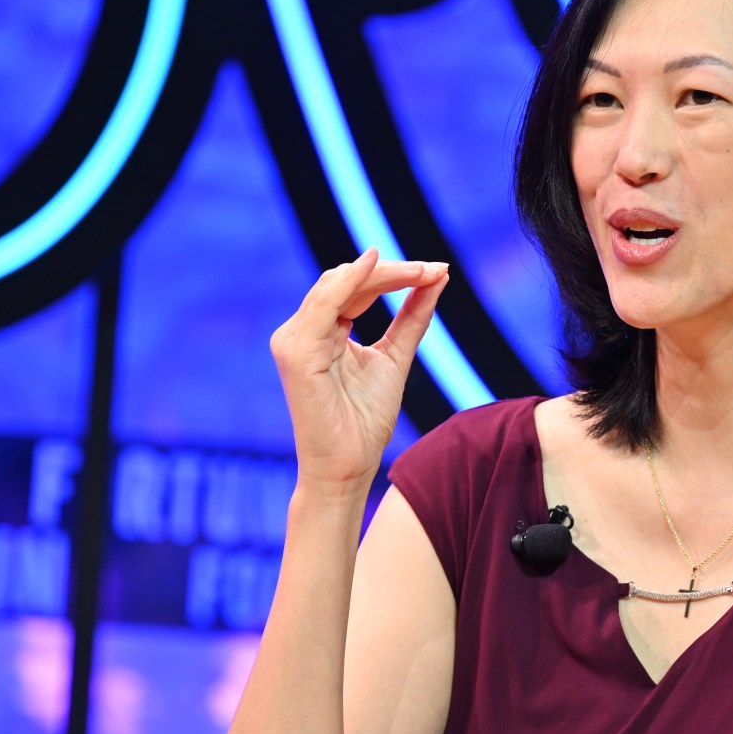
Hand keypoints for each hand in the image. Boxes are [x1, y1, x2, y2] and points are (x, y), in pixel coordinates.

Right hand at [270, 249, 449, 497]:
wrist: (347, 469)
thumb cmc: (364, 422)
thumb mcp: (395, 357)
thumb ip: (412, 317)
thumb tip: (438, 277)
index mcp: (320, 332)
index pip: (356, 288)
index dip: (396, 275)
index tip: (438, 271)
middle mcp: (300, 331)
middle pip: (346, 281)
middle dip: (394, 271)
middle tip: (434, 269)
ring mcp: (294, 340)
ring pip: (337, 285)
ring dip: (383, 273)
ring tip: (422, 270)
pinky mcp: (296, 352)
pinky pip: (325, 304)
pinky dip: (351, 281)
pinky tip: (376, 264)